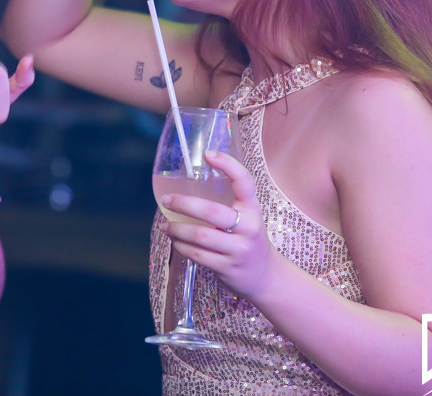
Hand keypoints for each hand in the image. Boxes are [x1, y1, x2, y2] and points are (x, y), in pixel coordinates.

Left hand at [162, 150, 276, 300]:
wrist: (266, 276)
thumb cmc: (249, 240)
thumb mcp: (247, 218)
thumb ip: (228, 204)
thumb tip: (188, 185)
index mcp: (253, 209)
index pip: (244, 182)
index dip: (228, 165)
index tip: (207, 154)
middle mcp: (248, 228)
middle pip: (212, 211)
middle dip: (184, 204)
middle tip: (166, 200)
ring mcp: (238, 249)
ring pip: (200, 236)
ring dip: (177, 229)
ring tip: (165, 225)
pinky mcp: (227, 267)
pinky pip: (197, 254)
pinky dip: (181, 246)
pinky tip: (175, 241)